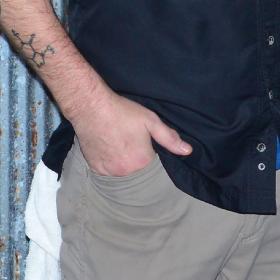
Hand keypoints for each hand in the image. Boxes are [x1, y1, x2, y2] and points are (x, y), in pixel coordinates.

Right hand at [71, 86, 191, 176]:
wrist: (92, 107)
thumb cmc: (123, 112)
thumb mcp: (150, 120)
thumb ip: (169, 138)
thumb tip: (187, 151)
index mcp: (142, 161)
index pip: (152, 161)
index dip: (148, 149)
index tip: (141, 138)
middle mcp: (126, 171)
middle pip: (136, 167)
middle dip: (135, 156)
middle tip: (127, 137)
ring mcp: (109, 172)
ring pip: (121, 169)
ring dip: (121, 160)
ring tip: (116, 141)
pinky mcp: (95, 169)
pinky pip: (106, 170)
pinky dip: (107, 161)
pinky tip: (106, 146)